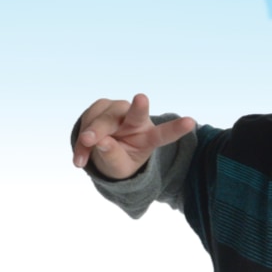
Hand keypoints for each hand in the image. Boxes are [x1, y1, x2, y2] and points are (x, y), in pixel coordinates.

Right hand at [71, 93, 194, 179]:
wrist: (101, 150)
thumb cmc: (117, 160)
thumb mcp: (118, 168)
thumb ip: (113, 157)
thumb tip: (102, 142)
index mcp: (149, 137)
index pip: (165, 134)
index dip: (177, 129)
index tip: (191, 122)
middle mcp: (137, 120)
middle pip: (135, 114)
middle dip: (134, 110)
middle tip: (140, 102)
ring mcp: (119, 110)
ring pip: (104, 119)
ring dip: (88, 140)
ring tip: (81, 162)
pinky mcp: (102, 106)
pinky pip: (87, 121)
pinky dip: (80, 140)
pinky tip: (80, 157)